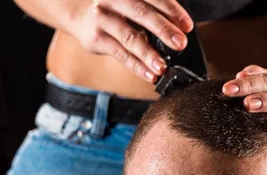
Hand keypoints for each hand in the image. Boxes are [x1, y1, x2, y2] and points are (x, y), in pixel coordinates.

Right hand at [67, 0, 193, 82]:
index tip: (187, 26)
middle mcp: (114, 0)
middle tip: (180, 43)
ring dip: (148, 54)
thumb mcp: (131, 4)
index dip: (172, 11)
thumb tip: (179, 31)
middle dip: (164, 30)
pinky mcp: (96, 38)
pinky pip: (120, 54)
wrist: (79, 15)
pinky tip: (149, 74)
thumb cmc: (114, 10)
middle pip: (142, 14)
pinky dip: (136, 66)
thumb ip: (152, 12)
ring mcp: (103, 18)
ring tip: (163, 67)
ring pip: (129, 37)